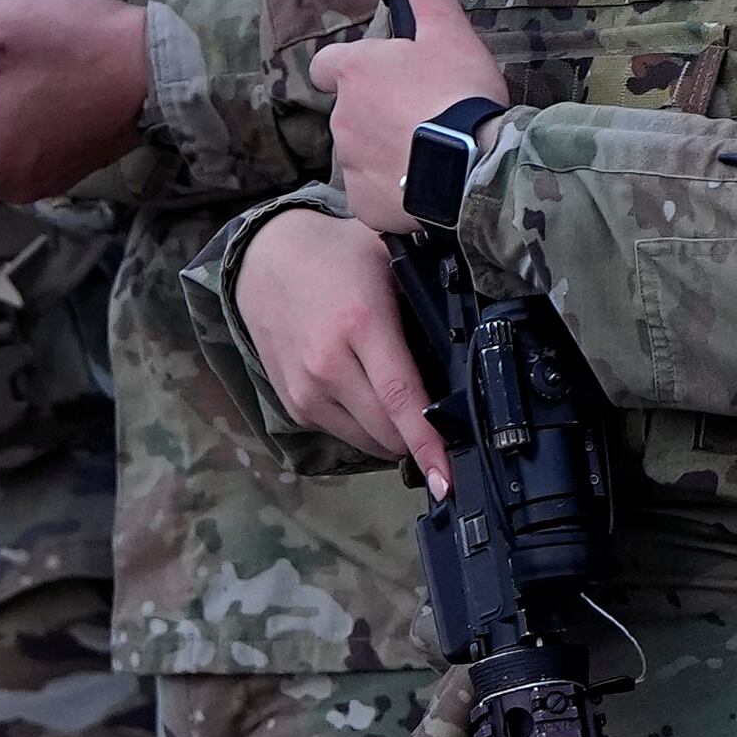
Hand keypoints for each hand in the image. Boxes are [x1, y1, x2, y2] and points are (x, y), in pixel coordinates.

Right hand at [234, 207, 447, 482]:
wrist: (264, 261)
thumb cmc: (338, 257)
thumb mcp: (391, 260)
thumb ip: (427, 300)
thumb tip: (472, 346)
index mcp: (361, 324)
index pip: (402, 398)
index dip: (429, 443)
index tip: (448, 478)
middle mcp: (328, 365)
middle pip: (388, 431)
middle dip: (422, 440)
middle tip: (448, 425)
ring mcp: (306, 389)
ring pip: (368, 441)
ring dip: (395, 436)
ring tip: (408, 404)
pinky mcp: (295, 404)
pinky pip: (345, 433)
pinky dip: (368, 427)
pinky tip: (373, 395)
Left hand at [303, 0, 512, 235]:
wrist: (475, 170)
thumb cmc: (459, 95)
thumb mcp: (445, 27)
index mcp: (353, 72)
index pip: (330, 65)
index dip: (356, 69)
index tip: (388, 75)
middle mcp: (340, 117)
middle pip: (350, 111)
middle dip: (378, 112)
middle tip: (424, 115)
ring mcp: (349, 164)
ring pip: (360, 153)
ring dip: (387, 150)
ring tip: (430, 151)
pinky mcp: (364, 204)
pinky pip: (373, 194)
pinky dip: (394, 190)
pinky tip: (427, 184)